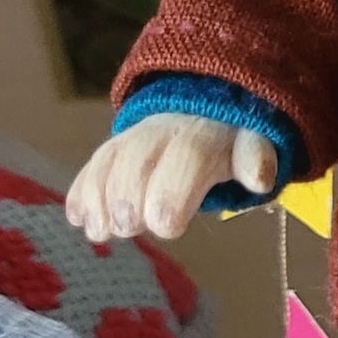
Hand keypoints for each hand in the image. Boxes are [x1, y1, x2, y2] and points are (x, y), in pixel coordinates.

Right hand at [66, 115, 276, 242]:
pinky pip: (94, 164)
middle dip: (129, 195)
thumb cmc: (230, 139)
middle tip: (127, 229)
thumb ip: (254, 158)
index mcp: (203, 135)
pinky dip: (82, 191)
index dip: (172, 191)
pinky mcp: (113, 149)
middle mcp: (162, 133)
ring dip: (99, 197)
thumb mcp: (253, 143)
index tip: (164, 226)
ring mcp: (133, 139)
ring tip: (97, 232)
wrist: (202, 105)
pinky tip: (77, 219)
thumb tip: (260, 179)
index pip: (187, 158)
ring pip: (111, 161)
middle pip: (140, 160)